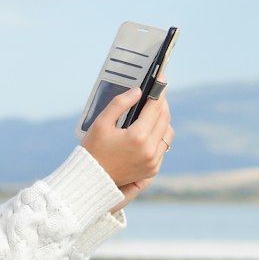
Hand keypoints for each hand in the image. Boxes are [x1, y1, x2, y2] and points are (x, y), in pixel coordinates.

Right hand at [80, 82, 173, 212]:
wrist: (91, 179)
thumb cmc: (93, 149)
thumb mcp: (101, 123)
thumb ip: (120, 103)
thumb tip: (138, 91)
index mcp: (137, 137)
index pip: (155, 108)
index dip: (159, 91)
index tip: (161, 80)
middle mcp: (149, 150)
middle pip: (165, 119)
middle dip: (162, 103)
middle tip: (157, 93)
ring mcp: (153, 161)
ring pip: (167, 133)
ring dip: (163, 119)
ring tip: (155, 110)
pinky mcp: (152, 169)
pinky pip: (163, 147)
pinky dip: (160, 135)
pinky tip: (151, 128)